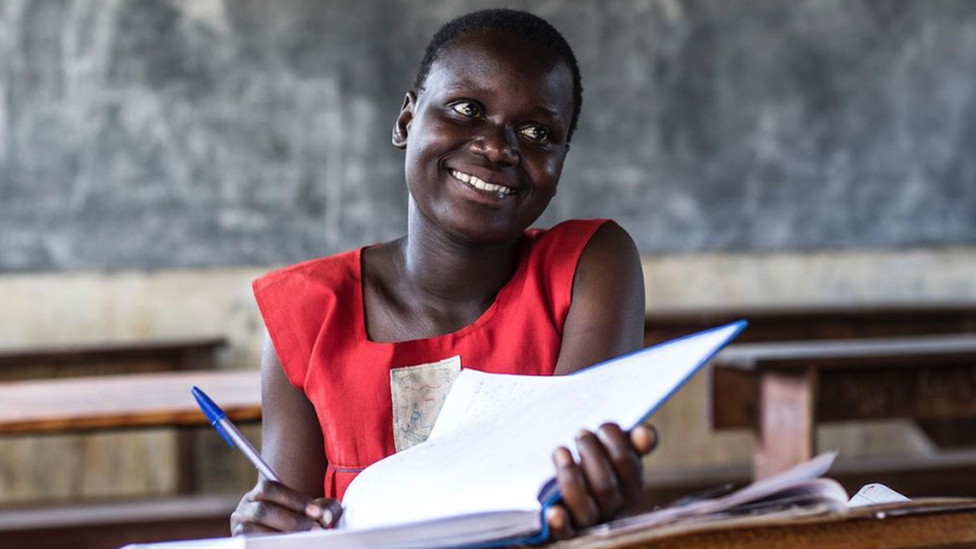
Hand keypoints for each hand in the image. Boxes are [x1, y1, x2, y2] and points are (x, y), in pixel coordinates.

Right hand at [230, 478, 342, 534]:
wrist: (285, 540)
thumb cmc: (300, 524)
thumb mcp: (312, 513)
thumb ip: (324, 509)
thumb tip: (326, 517)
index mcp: (260, 493)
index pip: (270, 488)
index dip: (295, 499)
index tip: (317, 513)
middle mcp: (245, 509)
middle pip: (263, 510)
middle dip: (292, 521)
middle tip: (316, 530)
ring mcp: (239, 529)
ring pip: (252, 531)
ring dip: (280, 536)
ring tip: (303, 541)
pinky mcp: (241, 544)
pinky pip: (251, 545)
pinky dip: (270, 545)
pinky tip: (287, 546)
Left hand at [546, 423, 656, 539]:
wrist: (570, 500)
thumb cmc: (597, 471)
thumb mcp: (616, 457)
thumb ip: (632, 444)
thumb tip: (644, 432)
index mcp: (630, 489)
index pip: (628, 466)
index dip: (617, 442)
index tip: (604, 428)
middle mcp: (612, 510)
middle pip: (605, 486)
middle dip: (591, 454)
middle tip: (581, 434)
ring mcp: (588, 522)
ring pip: (584, 507)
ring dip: (571, 477)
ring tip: (561, 452)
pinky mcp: (564, 531)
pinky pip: (564, 531)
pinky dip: (559, 522)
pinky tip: (552, 510)